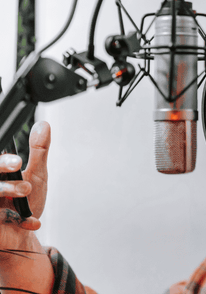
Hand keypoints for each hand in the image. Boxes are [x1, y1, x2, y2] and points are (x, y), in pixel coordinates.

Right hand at [0, 121, 50, 249]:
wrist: (23, 237)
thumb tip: (44, 125)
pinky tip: (31, 222)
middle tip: (18, 163)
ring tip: (27, 189)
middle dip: (1, 164)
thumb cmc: (26, 204)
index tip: (16, 157)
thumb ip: (38, 151)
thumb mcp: (37, 175)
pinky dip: (16, 219)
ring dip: (7, 188)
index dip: (3, 159)